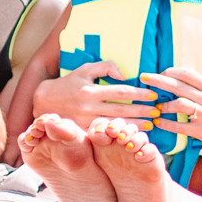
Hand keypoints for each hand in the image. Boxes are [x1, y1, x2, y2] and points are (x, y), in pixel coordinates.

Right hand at [31, 62, 158, 130]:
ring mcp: (85, 122)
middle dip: (142, 111)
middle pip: (121, 110)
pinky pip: (104, 134)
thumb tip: (124, 74)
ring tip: (151, 125)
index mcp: (90, 90)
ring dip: (134, 125)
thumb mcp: (84, 69)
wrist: (43, 102)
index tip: (152, 95)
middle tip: (158, 111)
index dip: (138, 94)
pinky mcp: (83, 132)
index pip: (121, 92)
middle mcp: (88, 107)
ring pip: (115, 125)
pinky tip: (131, 134)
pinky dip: (119, 134)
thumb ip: (105, 67)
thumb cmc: (67, 83)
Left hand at [139, 65, 201, 151]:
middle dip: (159, 81)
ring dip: (165, 105)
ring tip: (156, 106)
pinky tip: (158, 122)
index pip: (189, 74)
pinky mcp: (201, 131)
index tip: (161, 71)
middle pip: (179, 86)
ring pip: (179, 105)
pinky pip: (180, 126)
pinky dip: (167, 124)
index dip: (173, 71)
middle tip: (144, 78)